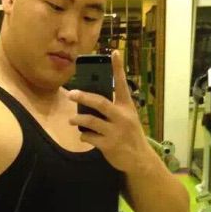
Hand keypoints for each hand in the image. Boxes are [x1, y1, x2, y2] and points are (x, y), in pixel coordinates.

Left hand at [67, 51, 150, 173]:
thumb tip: (89, 101)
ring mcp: (115, 131)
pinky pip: (89, 137)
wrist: (139, 159)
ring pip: (90, 121)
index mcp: (127, 107)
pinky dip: (84, 136)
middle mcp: (122, 117)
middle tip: (71, 93)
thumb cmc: (130, 135)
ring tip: (72, 120)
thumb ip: (113, 109)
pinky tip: (84, 136)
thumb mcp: (127, 118)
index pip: (121, 84)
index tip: (113, 52)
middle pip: (99, 102)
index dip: (118, 68)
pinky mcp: (108, 145)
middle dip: (83, 97)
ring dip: (78, 120)